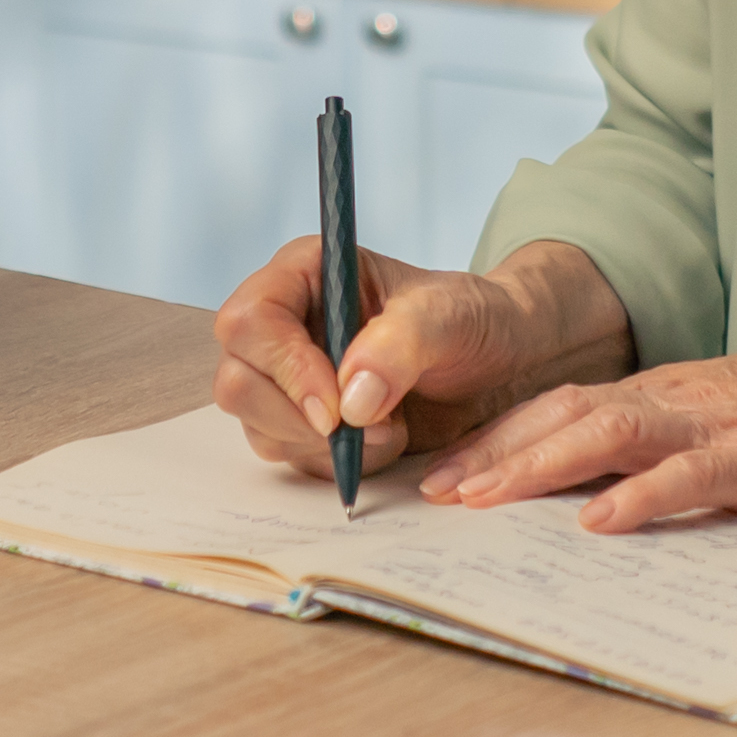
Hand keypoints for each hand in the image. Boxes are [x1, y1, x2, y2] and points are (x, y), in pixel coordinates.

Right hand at [209, 237, 633, 482]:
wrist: (499, 362)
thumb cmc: (474, 319)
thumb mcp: (450, 316)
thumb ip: (401, 344)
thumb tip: (349, 399)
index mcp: (306, 272)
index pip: (250, 319)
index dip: (282, 367)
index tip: (335, 409)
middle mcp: (285, 322)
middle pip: (238, 380)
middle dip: (298, 418)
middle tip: (366, 428)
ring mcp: (287, 375)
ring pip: (257, 425)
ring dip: (323, 446)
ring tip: (392, 429)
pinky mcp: (301, 420)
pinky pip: (289, 455)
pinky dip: (335, 464)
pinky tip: (384, 443)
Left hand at [419, 330, 736, 551]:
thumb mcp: (724, 430)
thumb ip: (664, 455)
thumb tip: (594, 502)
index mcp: (663, 394)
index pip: (559, 410)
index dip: (496, 443)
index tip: (439, 482)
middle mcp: (673, 398)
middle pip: (562, 418)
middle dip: (491, 458)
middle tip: (431, 497)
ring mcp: (713, 423)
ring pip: (606, 436)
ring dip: (537, 470)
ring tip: (483, 502)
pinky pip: (689, 476)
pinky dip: (640, 498)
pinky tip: (598, 524)